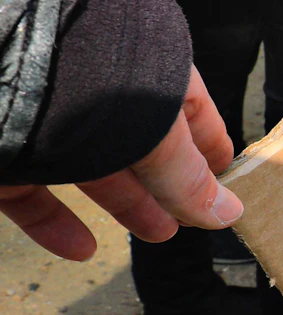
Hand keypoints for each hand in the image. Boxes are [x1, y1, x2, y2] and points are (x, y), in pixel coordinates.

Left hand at [0, 67, 242, 261]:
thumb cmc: (86, 80)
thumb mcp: (152, 132)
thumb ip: (186, 176)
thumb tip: (228, 214)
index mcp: (138, 65)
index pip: (186, 102)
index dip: (207, 141)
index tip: (225, 177)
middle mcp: (91, 87)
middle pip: (137, 140)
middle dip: (167, 183)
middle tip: (191, 217)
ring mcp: (42, 120)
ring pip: (86, 167)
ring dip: (125, 204)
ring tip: (158, 234)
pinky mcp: (2, 152)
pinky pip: (31, 190)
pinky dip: (55, 222)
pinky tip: (80, 249)